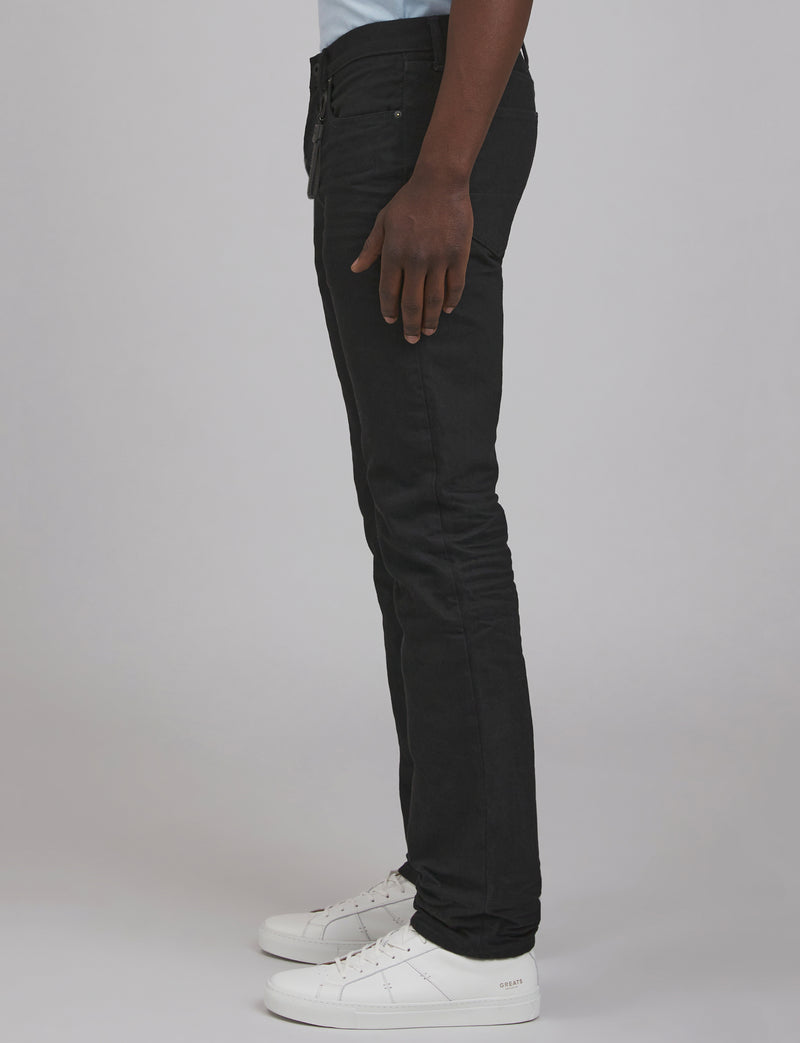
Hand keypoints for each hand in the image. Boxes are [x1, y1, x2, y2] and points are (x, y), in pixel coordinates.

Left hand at [350, 170, 472, 342]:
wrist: (440, 182)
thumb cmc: (408, 201)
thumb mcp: (383, 222)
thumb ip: (370, 248)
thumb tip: (354, 270)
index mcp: (394, 253)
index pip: (389, 291)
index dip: (389, 309)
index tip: (391, 321)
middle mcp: (415, 260)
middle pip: (412, 302)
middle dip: (410, 324)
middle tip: (411, 339)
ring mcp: (439, 259)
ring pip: (434, 299)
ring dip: (430, 319)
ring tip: (428, 332)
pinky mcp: (458, 255)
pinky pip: (455, 285)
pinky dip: (451, 300)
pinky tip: (447, 310)